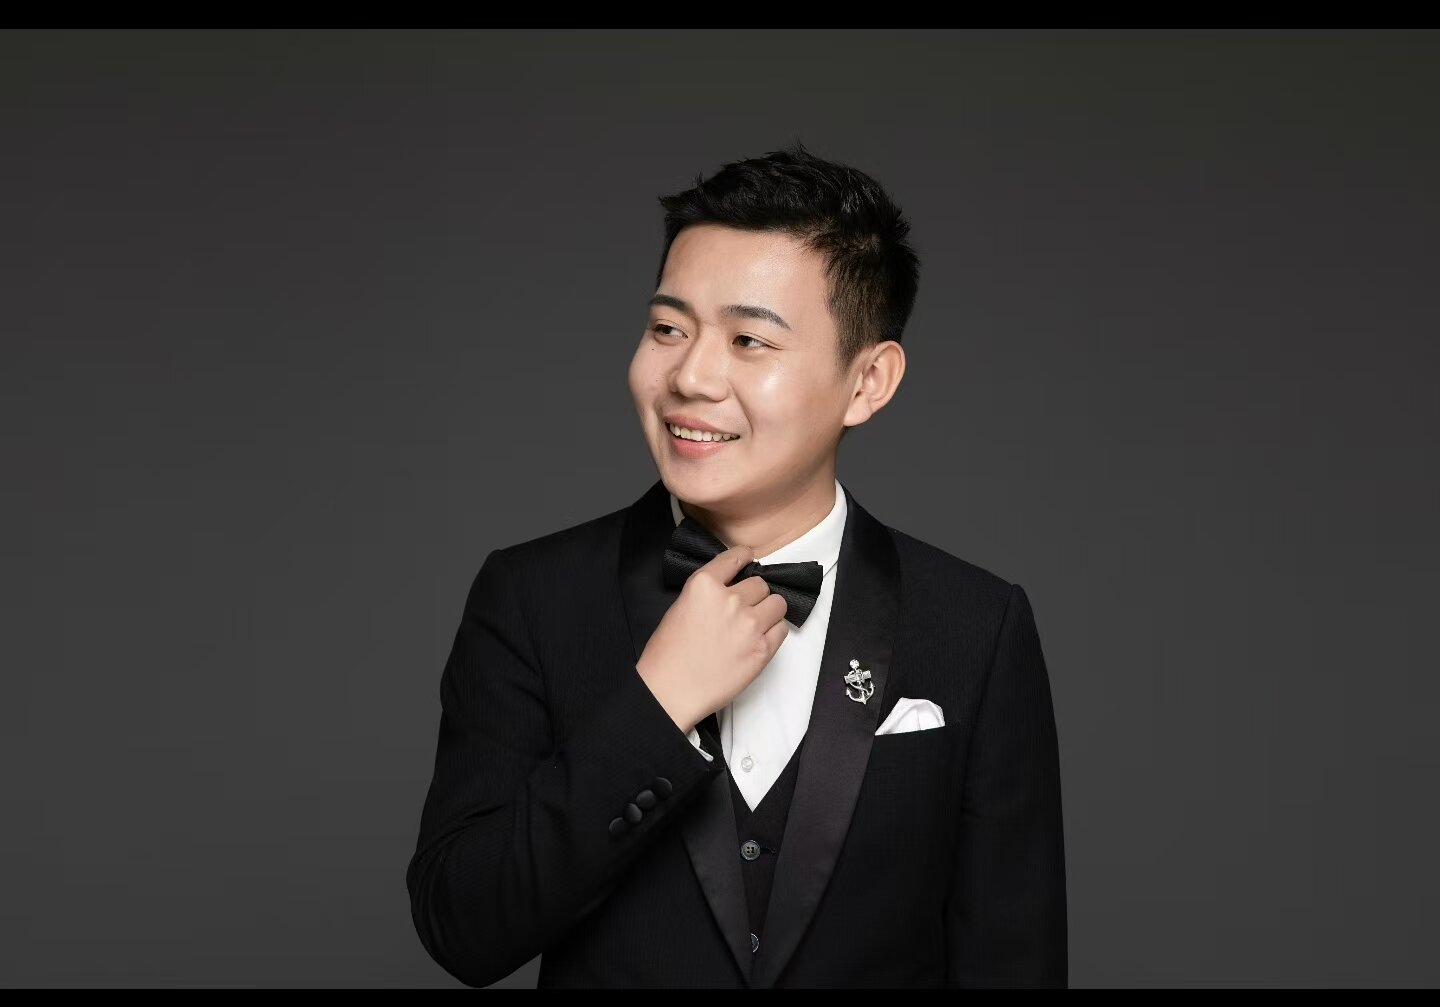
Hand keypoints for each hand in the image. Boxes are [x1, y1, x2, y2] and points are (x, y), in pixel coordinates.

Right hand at [636, 542, 789, 733]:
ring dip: (768, 610)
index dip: (744, 558)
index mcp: (704, 584)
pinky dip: (773, 631)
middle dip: (753, 595)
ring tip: (754, 624)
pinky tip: (758, 640)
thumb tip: (730, 590)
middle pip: (760, 584)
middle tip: (742, 610)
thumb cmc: (668, 653)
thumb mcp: (680, 606)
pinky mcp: (763, 649)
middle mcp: (730, 599)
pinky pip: (781, 629)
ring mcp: (750, 624)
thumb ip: (708, 593)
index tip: (748, 559)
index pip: (736, 557)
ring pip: (777, 603)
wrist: (670, 690)